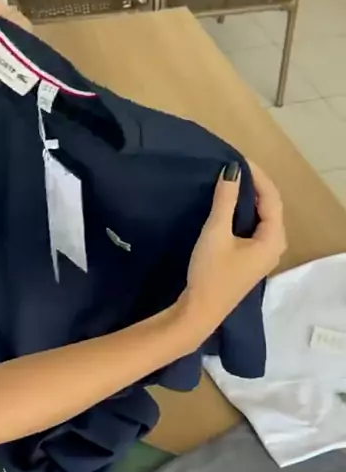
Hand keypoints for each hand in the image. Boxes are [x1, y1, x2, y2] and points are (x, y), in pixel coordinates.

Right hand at [174, 160, 286, 341]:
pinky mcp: (250, 262)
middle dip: (255, 187)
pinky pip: (253, 230)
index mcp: (273, 239)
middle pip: (270, 208)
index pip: (272, 198)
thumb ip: (225, 200)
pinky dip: (244, 215)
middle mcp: (274, 247)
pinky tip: (229, 208)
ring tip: (231, 184)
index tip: (237, 159)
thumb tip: (231, 171)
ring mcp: (263, 257)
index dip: (257, 176)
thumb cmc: (209, 273)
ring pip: (261, 220)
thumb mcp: (216, 233)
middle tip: (234, 169)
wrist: (198, 312)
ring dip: (248, 201)